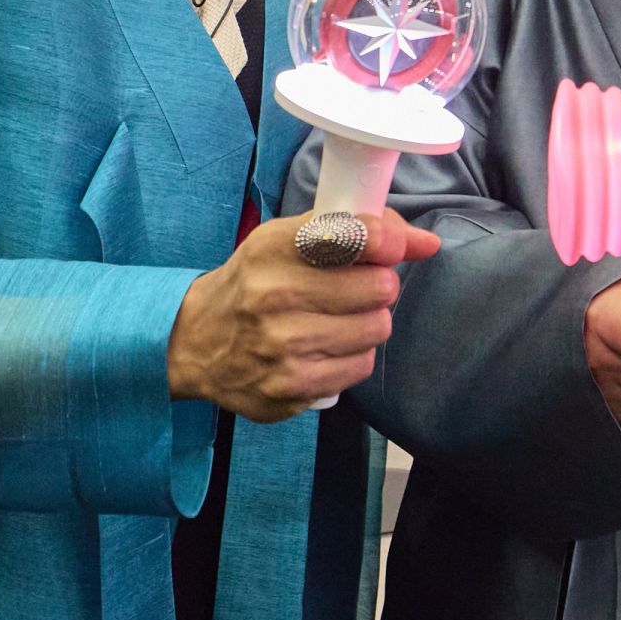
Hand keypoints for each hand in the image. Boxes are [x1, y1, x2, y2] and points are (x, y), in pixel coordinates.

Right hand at [167, 209, 440, 421]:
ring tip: (338, 319)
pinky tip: (327, 348)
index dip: (388, 240)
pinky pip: (360, 367)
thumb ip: (356, 230)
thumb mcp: (288, 240)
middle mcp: (275, 296)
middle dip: (377, 285)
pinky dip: (352, 356)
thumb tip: (426, 242)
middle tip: (356, 288)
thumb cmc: (254, 282)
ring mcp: (282, 347)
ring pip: (376, 329)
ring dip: (367, 323)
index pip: (357, 236)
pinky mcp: (290, 389)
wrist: (194, 340)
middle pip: (379, 287)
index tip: (390, 247)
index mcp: (274, 248)